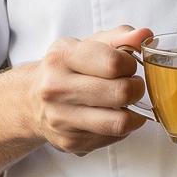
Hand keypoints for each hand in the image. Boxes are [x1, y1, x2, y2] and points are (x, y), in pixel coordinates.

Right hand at [21, 25, 151, 155]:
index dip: (130, 64)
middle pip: (120, 93)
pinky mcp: (69, 141)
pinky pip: (113, 138)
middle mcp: (56, 88)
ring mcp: (61, 118)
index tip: (128, 65)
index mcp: (62, 57)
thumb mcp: (89, 44)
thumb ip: (120, 37)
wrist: (32, 100)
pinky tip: (111, 116)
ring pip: (120, 122)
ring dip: (134, 113)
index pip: (113, 63)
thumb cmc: (68, 68)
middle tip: (133, 85)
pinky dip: (120, 128)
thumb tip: (144, 35)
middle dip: (137, 88)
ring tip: (127, 103)